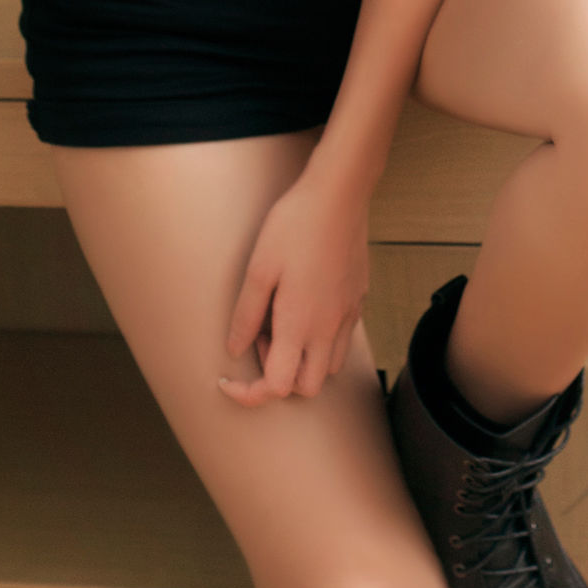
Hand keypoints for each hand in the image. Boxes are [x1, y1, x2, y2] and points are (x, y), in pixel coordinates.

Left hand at [217, 170, 369, 406]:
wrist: (339, 193)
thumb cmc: (295, 225)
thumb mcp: (258, 268)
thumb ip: (246, 315)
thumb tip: (235, 350)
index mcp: (299, 325)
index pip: (277, 388)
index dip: (249, 394)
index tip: (229, 379)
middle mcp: (328, 328)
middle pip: (307, 387)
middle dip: (280, 379)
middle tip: (261, 340)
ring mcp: (348, 314)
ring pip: (329, 366)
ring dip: (303, 360)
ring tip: (282, 322)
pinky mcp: (358, 298)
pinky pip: (342, 338)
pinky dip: (321, 339)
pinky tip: (305, 304)